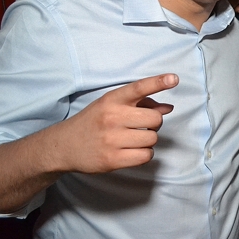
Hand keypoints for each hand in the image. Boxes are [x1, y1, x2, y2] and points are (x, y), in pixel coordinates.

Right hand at [55, 73, 177, 173]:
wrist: (64, 146)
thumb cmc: (95, 122)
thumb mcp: (112, 105)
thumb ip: (142, 104)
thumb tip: (168, 108)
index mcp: (112, 100)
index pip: (138, 88)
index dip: (157, 82)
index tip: (173, 78)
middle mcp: (112, 117)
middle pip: (155, 118)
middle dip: (154, 123)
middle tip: (142, 126)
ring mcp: (111, 139)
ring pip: (152, 138)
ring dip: (149, 140)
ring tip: (134, 139)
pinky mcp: (112, 160)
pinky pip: (146, 156)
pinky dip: (144, 154)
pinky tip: (132, 150)